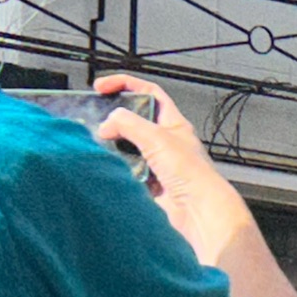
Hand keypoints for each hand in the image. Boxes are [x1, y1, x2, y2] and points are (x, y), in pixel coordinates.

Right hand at [91, 74, 256, 260]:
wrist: (199, 212)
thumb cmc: (193, 175)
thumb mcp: (157, 137)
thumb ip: (129, 123)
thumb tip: (107, 123)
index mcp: (174, 124)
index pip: (148, 92)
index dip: (125, 84)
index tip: (101, 86)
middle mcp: (167, 142)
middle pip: (134, 120)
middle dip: (114, 119)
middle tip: (96, 119)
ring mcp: (158, 163)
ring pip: (127, 146)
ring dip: (114, 145)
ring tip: (100, 144)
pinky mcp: (150, 183)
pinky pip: (127, 169)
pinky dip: (118, 167)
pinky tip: (112, 166)